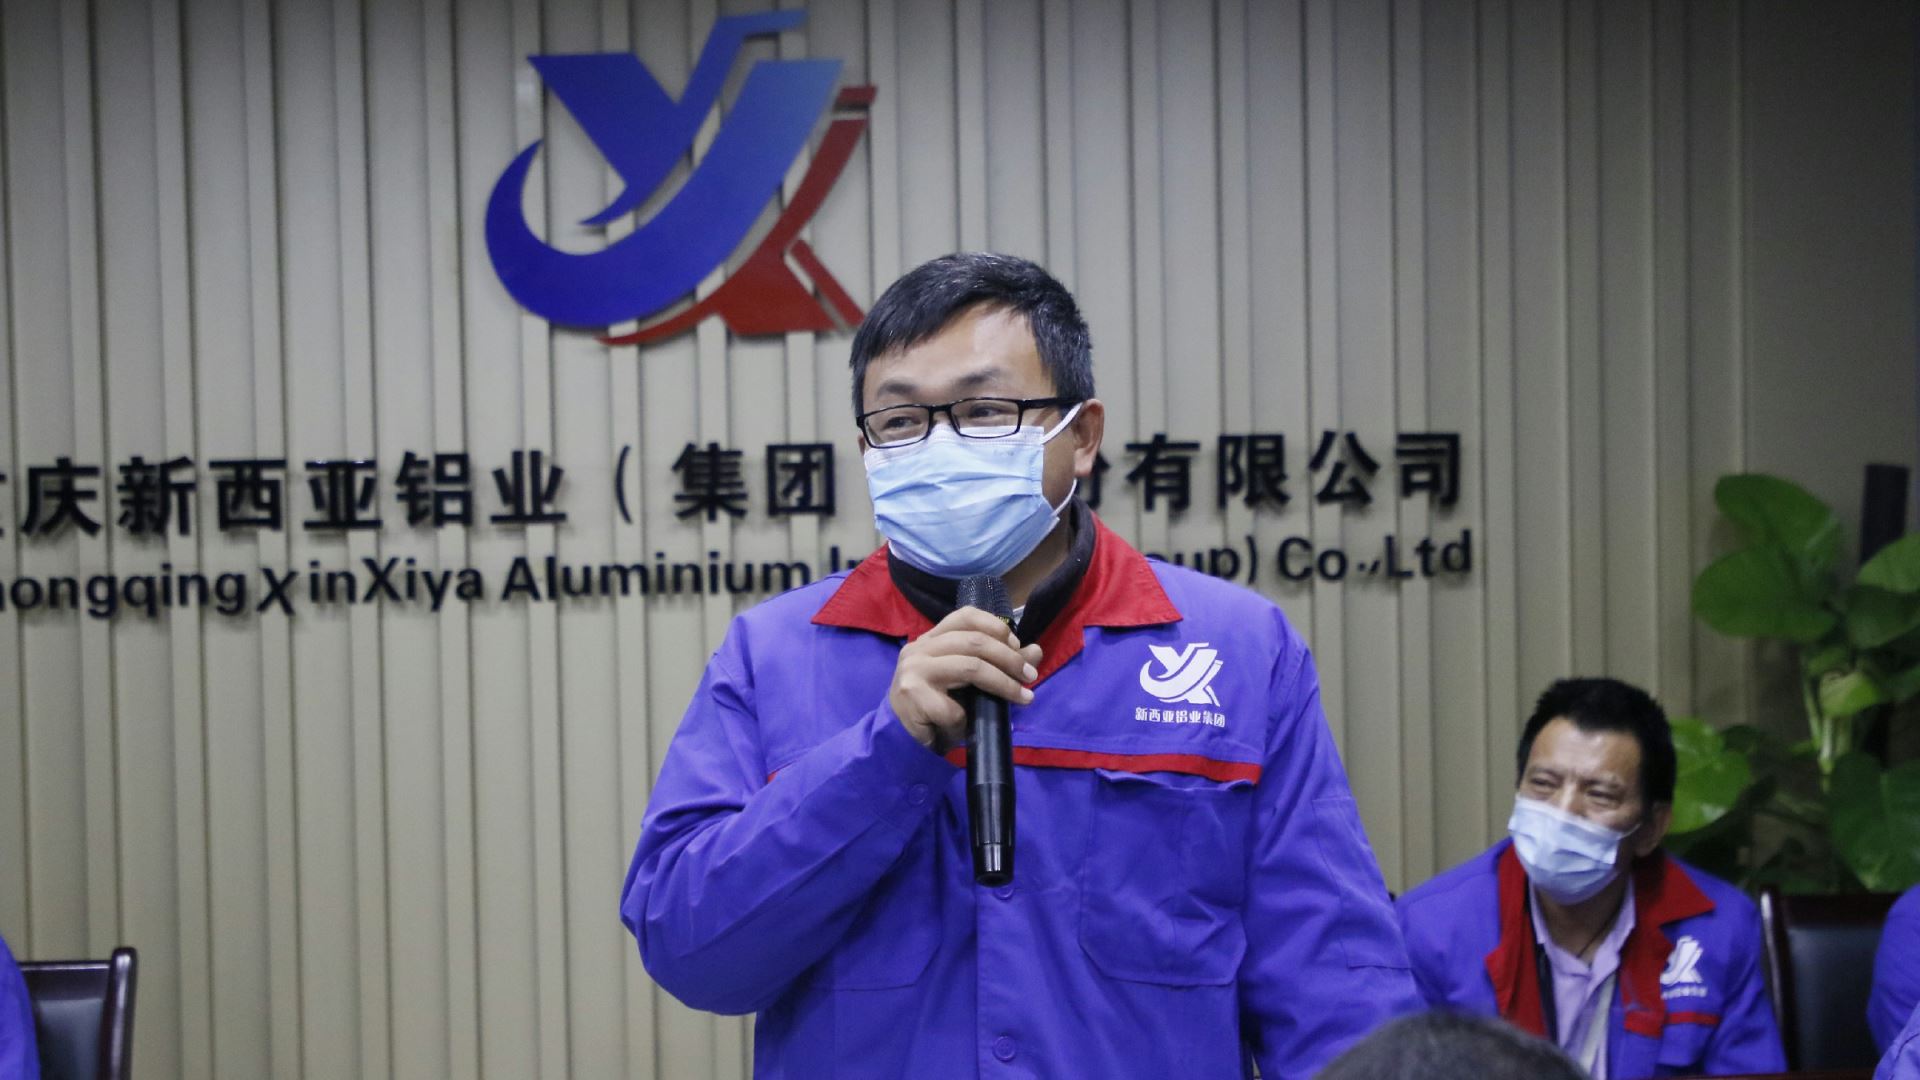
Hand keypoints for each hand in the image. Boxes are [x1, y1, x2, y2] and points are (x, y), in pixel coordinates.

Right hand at [889, 607, 1041, 749]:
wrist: (901, 737)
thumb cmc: (937, 707)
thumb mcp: (969, 682)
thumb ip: (1000, 664)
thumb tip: (1036, 651)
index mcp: (932, 638)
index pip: (966, 616)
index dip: (996, 627)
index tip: (1017, 647)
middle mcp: (920, 647)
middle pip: (974, 641)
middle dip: (1010, 658)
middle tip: (1030, 676)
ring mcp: (914, 669)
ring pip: (970, 667)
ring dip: (1003, 684)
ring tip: (1023, 697)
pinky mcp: (911, 694)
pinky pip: (953, 707)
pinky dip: (967, 719)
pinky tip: (965, 727)